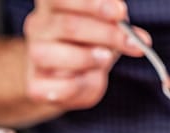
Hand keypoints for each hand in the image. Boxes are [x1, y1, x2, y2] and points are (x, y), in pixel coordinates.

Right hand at [24, 0, 149, 109]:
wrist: (70, 82)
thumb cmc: (89, 47)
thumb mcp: (105, 29)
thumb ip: (117, 25)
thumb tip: (135, 32)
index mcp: (53, 6)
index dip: (92, 4)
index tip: (120, 13)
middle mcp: (39, 27)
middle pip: (67, 25)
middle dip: (105, 34)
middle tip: (132, 42)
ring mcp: (34, 56)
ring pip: (47, 54)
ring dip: (85, 57)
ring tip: (106, 58)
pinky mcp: (35, 86)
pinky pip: (50, 87)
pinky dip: (74, 86)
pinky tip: (87, 80)